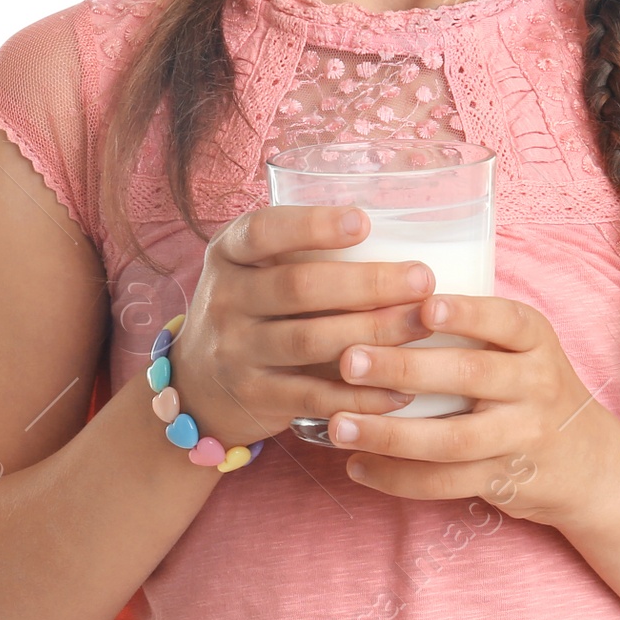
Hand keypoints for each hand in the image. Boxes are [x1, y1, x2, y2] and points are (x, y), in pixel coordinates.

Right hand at [164, 202, 437, 449]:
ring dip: (373, 333)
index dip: (313, 225)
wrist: (197, 387)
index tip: (364, 221)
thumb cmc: (249, 309)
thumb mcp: (252, 269)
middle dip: (367, 282)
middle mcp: (226, 300)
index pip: (264, 231)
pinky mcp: (256, 398)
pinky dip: (361, 395)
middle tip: (423, 278)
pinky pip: (314, 397)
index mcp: (228, 255)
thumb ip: (298, 249)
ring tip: (422, 324)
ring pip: (310, 341)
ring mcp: (237, 352)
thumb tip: (397, 226)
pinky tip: (402, 389)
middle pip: (299, 287)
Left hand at [325, 293, 619, 526]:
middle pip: (469, 375)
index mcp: (535, 340)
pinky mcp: (505, 480)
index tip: (422, 305)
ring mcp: (522, 436)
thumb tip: (381, 303)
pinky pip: (446, 482)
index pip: (504, 320)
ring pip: (452, 439)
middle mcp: (535, 384)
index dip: (466, 313)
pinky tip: (358, 466)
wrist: (591, 466)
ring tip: (340, 425)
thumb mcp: (523, 350)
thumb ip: (473, 331)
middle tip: (348, 360)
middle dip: (403, 368)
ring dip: (389, 433)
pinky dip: (397, 478)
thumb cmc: (532, 390)